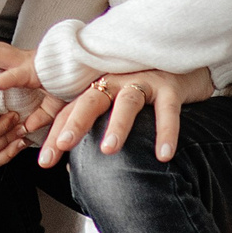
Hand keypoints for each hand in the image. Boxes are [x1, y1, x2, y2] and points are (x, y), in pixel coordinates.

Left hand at [38, 67, 213, 166]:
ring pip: (126, 102)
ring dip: (117, 125)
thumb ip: (98, 133)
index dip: (56, 134)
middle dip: (75, 123)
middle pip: (91, 99)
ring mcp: (145, 81)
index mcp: (101, 88)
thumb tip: (73, 169)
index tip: (44, 161)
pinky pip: (167, 110)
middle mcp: (118, 81)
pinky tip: (164, 155)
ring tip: (108, 149)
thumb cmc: (149, 91)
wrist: (187, 63)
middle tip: (63, 145)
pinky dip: (166, 132)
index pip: (72, 110)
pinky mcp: (171, 86)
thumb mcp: (119, 107)